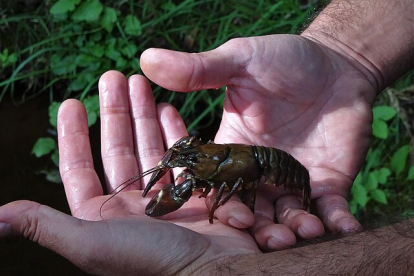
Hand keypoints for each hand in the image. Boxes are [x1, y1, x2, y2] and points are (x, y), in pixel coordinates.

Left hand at [0, 71, 281, 275]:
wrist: (217, 271)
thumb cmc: (151, 259)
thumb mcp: (91, 243)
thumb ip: (46, 227)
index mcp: (102, 216)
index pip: (79, 168)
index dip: (72, 135)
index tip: (70, 101)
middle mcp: (131, 205)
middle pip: (117, 149)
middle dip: (114, 112)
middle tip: (114, 76)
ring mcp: (165, 195)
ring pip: (149, 145)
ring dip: (143, 114)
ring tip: (141, 83)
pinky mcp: (194, 190)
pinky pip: (180, 154)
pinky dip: (174, 130)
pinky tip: (168, 108)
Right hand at [141, 35, 375, 236]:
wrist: (335, 64)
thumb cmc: (284, 60)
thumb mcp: (239, 61)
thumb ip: (198, 69)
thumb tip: (146, 58)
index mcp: (231, 151)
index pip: (216, 185)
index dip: (220, 203)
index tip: (229, 214)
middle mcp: (258, 173)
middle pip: (252, 211)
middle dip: (259, 228)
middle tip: (271, 236)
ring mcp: (292, 180)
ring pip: (288, 217)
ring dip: (296, 229)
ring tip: (305, 231)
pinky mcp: (327, 183)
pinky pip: (331, 209)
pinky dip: (337, 221)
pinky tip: (345, 227)